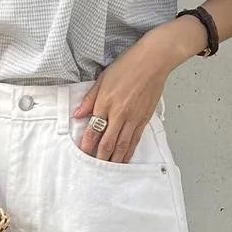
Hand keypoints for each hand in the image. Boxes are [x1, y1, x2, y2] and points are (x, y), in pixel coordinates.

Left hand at [72, 28, 179, 162]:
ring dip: (115, 159)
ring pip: (122, 145)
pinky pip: (135, 139)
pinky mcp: (144, 119)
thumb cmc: (128, 66)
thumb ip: (90, 99)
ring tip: (108, 170)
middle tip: (94, 169)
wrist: (153, 61)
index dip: (87, 144)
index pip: (93, 129)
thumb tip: (78, 114)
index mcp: (106, 102)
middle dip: (100, 157)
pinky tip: (125, 158)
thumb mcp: (102, 79)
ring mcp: (133, 118)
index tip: (82, 153)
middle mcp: (119, 113)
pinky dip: (129, 151)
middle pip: (108, 142)